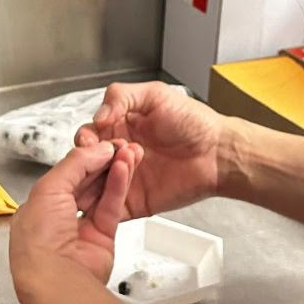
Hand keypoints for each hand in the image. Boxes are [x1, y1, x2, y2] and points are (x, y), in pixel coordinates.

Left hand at [10, 140, 142, 297]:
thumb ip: (75, 164)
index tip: (100, 144)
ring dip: (114, 172)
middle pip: (84, 181)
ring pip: (101, 193)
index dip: (83, 158)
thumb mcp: (49, 188)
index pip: (64, 174)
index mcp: (37, 206)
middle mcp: (58, 218)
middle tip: (119, 145)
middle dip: (102, 163)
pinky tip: (125, 169)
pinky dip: (119, 187)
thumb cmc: (39, 241)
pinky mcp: (102, 239)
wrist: (56, 278)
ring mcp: (80, 229)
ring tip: (128, 153)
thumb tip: (97, 149)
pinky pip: (112, 207)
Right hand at [73, 82, 225, 219]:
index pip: (88, 135)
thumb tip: (97, 116)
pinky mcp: (132, 203)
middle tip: (105, 157)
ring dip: (95, 181)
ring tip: (116, 172)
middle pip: (85, 162)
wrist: (218, 153)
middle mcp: (118, 155)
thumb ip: (121, 97)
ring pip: (91, 186)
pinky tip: (113, 192)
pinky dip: (102, 204)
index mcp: (119, 128)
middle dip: (87, 161)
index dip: (86, 139)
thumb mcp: (155, 94)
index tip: (93, 140)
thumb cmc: (194, 122)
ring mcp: (124, 180)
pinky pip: (108, 208)